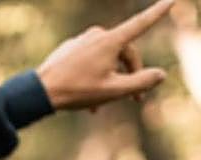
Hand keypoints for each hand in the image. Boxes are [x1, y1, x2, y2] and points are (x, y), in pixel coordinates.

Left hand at [37, 0, 173, 111]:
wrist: (39, 91)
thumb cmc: (77, 91)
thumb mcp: (113, 91)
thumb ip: (140, 82)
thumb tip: (160, 75)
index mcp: (110, 41)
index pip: (141, 23)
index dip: (158, 12)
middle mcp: (97, 35)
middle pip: (124, 53)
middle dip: (131, 75)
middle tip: (135, 100)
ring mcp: (82, 41)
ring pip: (107, 59)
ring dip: (111, 80)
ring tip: (103, 106)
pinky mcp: (70, 49)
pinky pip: (90, 61)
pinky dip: (95, 77)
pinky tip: (88, 100)